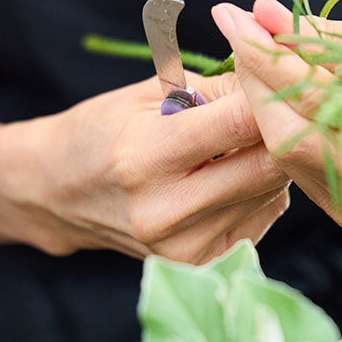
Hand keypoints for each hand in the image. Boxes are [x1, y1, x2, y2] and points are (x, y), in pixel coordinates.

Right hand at [0, 72, 290, 262]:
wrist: (58, 193)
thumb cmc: (105, 130)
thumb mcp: (150, 92)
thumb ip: (219, 88)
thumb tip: (280, 80)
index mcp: (145, 156)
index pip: (239, 122)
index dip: (269, 94)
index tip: (280, 76)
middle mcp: (164, 210)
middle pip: (268, 165)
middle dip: (283, 129)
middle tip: (282, 105)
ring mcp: (182, 246)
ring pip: (272, 191)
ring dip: (272, 160)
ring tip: (245, 139)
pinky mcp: (198, 265)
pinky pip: (264, 215)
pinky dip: (261, 189)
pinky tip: (232, 173)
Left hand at [211, 0, 341, 226]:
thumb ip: (317, 33)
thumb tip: (256, 13)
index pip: (313, 99)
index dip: (268, 55)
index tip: (234, 16)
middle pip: (290, 137)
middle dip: (255, 80)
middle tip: (235, 29)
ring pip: (287, 153)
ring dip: (260, 100)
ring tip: (252, 49)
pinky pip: (298, 166)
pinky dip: (280, 123)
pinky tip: (271, 87)